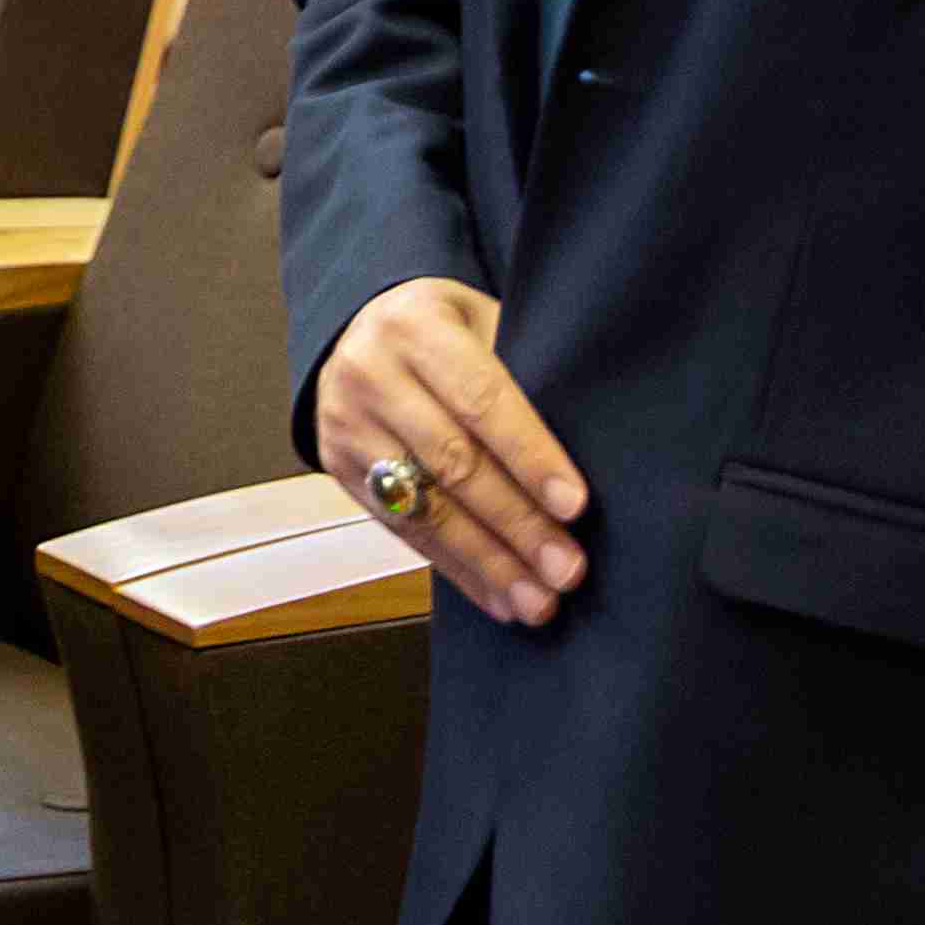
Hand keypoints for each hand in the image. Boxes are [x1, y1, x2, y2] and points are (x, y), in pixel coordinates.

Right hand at [313, 276, 590, 626]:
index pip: (480, 399)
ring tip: (538, 601)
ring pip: (425, 506)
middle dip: (516, 523)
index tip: (575, 506)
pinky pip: (402, 529)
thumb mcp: (482, 323)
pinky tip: (497, 597)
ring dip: (488, 561)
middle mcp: (371, 374)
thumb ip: (521, 376)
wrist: (357, 331)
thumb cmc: (446, 332)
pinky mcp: (338, 467)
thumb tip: (586, 462)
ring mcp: (347, 424)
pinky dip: (456, 568)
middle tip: (567, 570)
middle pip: (453, 462)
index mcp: (415, 328)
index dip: (529, 456)